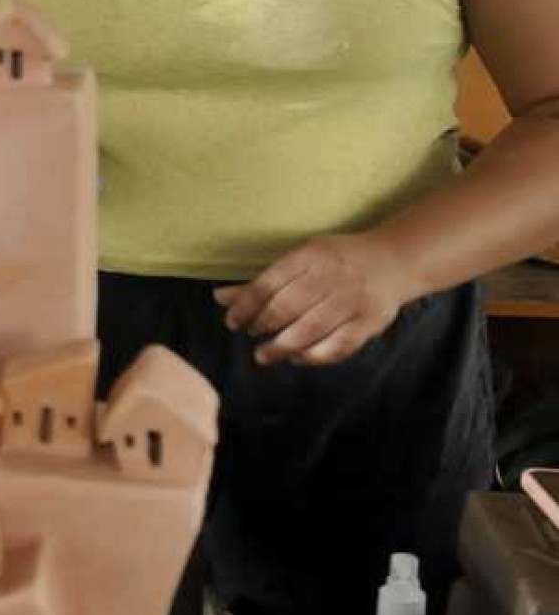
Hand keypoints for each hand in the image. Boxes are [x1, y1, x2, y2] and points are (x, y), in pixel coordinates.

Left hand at [215, 232, 417, 367]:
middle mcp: (332, 277)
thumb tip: (218, 298)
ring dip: (281, 347)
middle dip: (262, 325)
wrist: (395, 260)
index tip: (232, 321)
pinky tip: (297, 358)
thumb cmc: (336, 260)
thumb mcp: (300, 260)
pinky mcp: (370, 322)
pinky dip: (314, 356)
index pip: (268, 284)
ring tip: (263, 354)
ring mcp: (353, 301)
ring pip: (310, 330)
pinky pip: (338, 346)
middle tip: (250, 333)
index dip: (244, 306)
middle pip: (287, 308)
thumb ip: (262, 282)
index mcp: (311, 257)